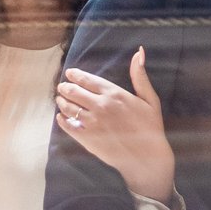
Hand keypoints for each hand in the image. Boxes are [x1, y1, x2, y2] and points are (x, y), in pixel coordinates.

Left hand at [57, 48, 175, 203]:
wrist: (147, 157)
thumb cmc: (150, 127)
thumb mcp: (149, 99)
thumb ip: (140, 76)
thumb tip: (139, 52)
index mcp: (114, 94)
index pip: (87, 80)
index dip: (75, 75)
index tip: (69, 73)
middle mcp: (101, 106)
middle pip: (74, 92)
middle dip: (65, 87)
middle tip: (61, 87)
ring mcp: (92, 122)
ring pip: (69, 107)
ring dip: (62, 102)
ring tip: (60, 100)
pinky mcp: (87, 139)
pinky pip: (68, 126)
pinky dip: (62, 120)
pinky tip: (61, 118)